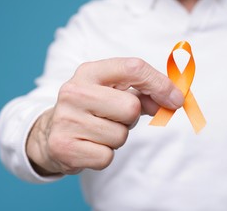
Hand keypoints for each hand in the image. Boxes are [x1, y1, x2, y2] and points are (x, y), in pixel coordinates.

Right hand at [26, 58, 183, 174]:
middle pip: (131, 107)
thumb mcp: (113, 92)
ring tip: (98, 131)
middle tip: (114, 118)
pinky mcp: (64, 147)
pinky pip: (107, 157)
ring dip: (117, 137)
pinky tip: (90, 146)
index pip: (133, 68)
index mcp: (90, 72)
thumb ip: (144, 93)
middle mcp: (74, 91)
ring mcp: (66, 120)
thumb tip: (173, 101)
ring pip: (120, 135)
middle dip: (131, 118)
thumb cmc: (91, 109)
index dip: (160, 84)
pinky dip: (104, 155)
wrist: (50, 133)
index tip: (176, 99)